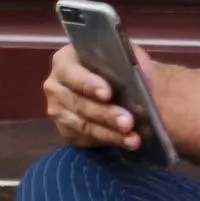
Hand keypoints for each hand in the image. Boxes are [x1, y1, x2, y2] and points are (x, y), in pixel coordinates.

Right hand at [43, 41, 161, 151]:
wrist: (123, 87)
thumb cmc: (123, 67)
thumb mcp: (130, 58)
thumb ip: (134, 64)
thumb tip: (144, 81)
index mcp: (65, 60)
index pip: (72, 72)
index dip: (89, 84)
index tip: (108, 94)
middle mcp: (55, 85)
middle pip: (77, 102)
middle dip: (105, 114)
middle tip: (128, 122)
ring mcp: (58, 110)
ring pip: (82, 125)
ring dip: (109, 133)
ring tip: (133, 138)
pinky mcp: (66, 130)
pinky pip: (84, 139)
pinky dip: (108, 141)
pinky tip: (127, 142)